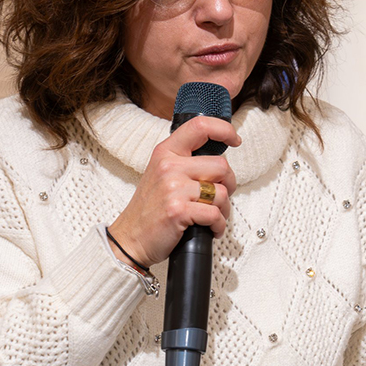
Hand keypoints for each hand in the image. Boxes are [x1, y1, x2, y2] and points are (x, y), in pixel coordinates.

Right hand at [108, 116, 239, 268]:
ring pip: (222, 192)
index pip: (200, 127)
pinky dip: (218, 225)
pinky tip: (210, 229)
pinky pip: (215, 214)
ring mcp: (173, 188)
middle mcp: (169, 166)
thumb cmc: (149, 210)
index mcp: (166, 153)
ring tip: (213, 216)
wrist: (130, 239)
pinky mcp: (178, 211)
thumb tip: (218, 162)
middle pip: (221, 165)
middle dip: (229, 184)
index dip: (224, 130)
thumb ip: (185, 162)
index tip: (234, 139)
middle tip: (219, 196)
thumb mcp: (161, 174)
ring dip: (224, 209)